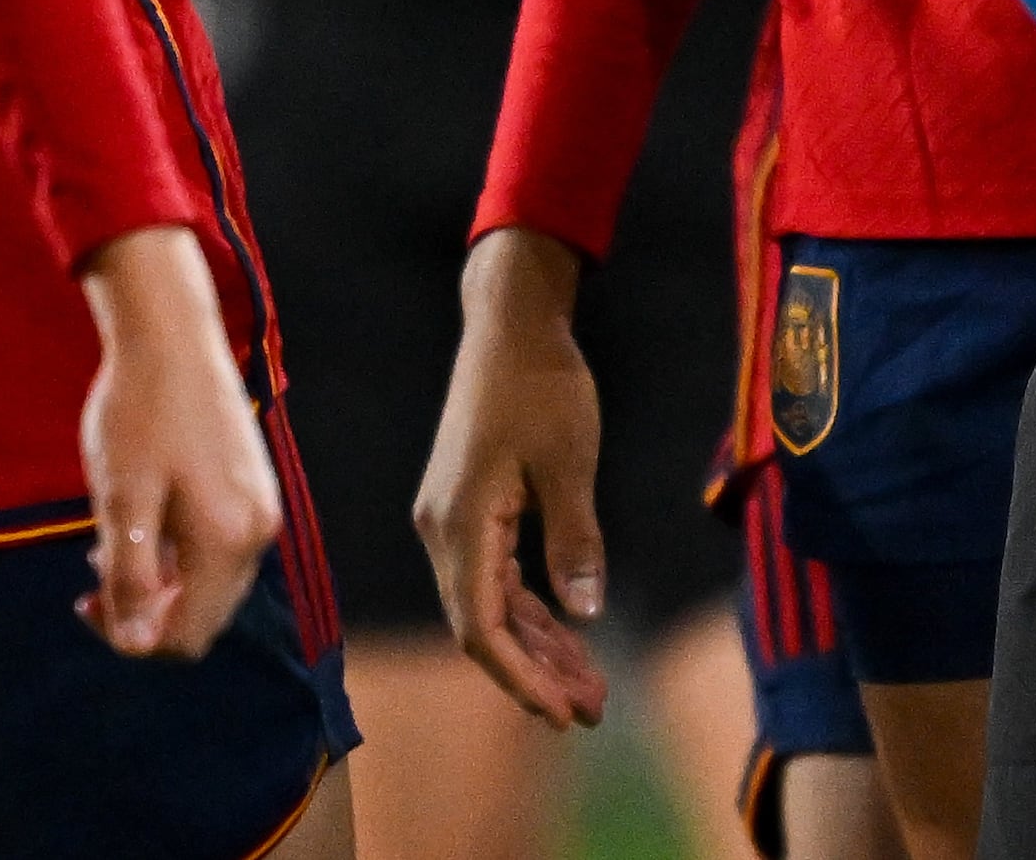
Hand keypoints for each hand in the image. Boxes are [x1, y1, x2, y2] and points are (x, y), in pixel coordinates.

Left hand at [74, 226, 284, 660]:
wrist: (171, 335)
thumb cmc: (138, 413)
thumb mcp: (122, 500)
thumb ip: (130, 579)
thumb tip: (136, 646)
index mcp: (227, 540)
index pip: (186, 636)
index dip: (132, 637)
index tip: (85, 601)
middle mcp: (258, 531)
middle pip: (204, 616)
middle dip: (146, 613)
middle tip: (89, 580)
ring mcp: (261, 507)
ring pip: (211, 584)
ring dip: (161, 584)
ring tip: (106, 550)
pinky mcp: (254, 487)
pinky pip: (220, 549)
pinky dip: (179, 555)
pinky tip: (142, 524)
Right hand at [416, 228, 610, 728]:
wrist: (510, 324)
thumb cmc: (541, 384)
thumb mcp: (568, 460)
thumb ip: (574, 538)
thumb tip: (584, 611)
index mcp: (458, 524)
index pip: (481, 628)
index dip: (520, 677)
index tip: (564, 711)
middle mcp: (443, 531)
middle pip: (485, 627)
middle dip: (536, 673)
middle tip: (592, 710)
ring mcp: (453, 522)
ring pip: (492, 607)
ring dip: (538, 647)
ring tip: (590, 686)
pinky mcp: (470, 510)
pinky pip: (497, 578)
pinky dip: (531, 610)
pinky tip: (568, 635)